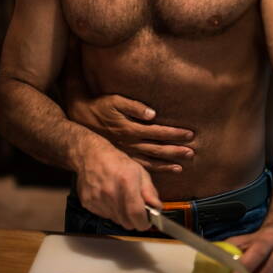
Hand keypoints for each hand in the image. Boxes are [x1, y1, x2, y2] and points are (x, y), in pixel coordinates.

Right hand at [68, 93, 194, 172]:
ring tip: (182, 166)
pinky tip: (165, 171)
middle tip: (191, 152)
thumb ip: (134, 107)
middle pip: (158, 149)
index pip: (158, 132)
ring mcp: (127, 153)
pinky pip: (141, 167)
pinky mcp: (123, 158)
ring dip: (167, 163)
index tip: (190, 134)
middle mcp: (131, 143)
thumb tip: (152, 113)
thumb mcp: (115, 101)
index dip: (175, 133)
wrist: (81, 121)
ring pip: (151, 161)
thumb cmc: (101, 107)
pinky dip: (155, 170)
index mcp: (131, 128)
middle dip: (176, 151)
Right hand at [75, 134, 162, 229]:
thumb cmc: (117, 161)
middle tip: (136, 210)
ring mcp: (97, 199)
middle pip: (127, 223)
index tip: (147, 222)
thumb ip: (150, 191)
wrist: (91, 156)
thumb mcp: (140, 171)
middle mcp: (111, 192)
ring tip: (121, 199)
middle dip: (134, 220)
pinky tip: (110, 198)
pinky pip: (104, 216)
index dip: (144, 223)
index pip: (137, 214)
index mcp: (126, 182)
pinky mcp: (88, 203)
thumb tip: (157, 208)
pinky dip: (110, 211)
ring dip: (122, 215)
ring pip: (116, 220)